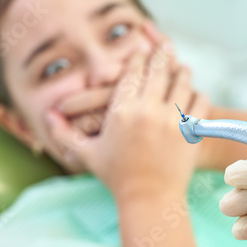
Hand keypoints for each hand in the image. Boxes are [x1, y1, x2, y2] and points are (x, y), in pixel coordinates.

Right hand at [45, 21, 209, 199]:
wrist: (149, 199)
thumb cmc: (116, 176)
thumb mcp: (87, 153)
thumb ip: (64, 132)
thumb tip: (46, 114)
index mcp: (121, 111)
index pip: (132, 72)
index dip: (138, 58)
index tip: (141, 52)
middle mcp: (147, 110)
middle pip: (157, 69)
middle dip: (162, 55)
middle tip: (166, 46)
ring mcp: (172, 119)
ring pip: (182, 81)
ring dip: (183, 71)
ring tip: (183, 67)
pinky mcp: (191, 130)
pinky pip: (200, 101)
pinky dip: (198, 94)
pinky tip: (194, 93)